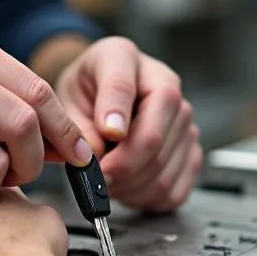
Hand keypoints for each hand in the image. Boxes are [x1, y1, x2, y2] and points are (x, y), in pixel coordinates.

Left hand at [54, 37, 202, 210]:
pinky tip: (130, 188)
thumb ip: (77, 126)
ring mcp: (183, 116)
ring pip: (164, 167)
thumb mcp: (66, 98)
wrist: (99, 92)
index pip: (123, 86)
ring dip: (132, 187)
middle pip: (152, 137)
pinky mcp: (191, 145)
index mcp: (123, 57)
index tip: (106, 135)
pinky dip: (149, 198)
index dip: (115, 115)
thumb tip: (97, 156)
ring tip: (110, 183)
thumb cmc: (84, 92)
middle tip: (96, 179)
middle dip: (120, 168)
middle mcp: (163, 82)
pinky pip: (176, 186)